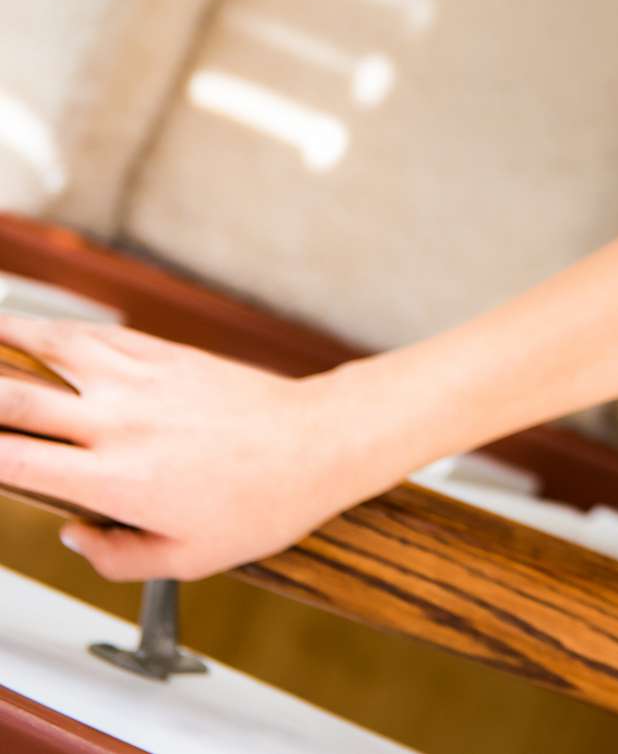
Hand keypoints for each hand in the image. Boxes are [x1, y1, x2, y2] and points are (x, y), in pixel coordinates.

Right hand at [0, 313, 399, 583]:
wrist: (318, 443)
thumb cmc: (262, 503)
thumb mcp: (188, 559)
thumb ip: (117, 558)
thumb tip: (75, 537)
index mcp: (115, 479)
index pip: (11, 460)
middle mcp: (118, 423)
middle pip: (15, 396)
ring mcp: (141, 380)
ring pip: (51, 346)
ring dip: (5, 339)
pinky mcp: (165, 354)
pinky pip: (96, 334)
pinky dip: (54, 328)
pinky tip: (31, 327)